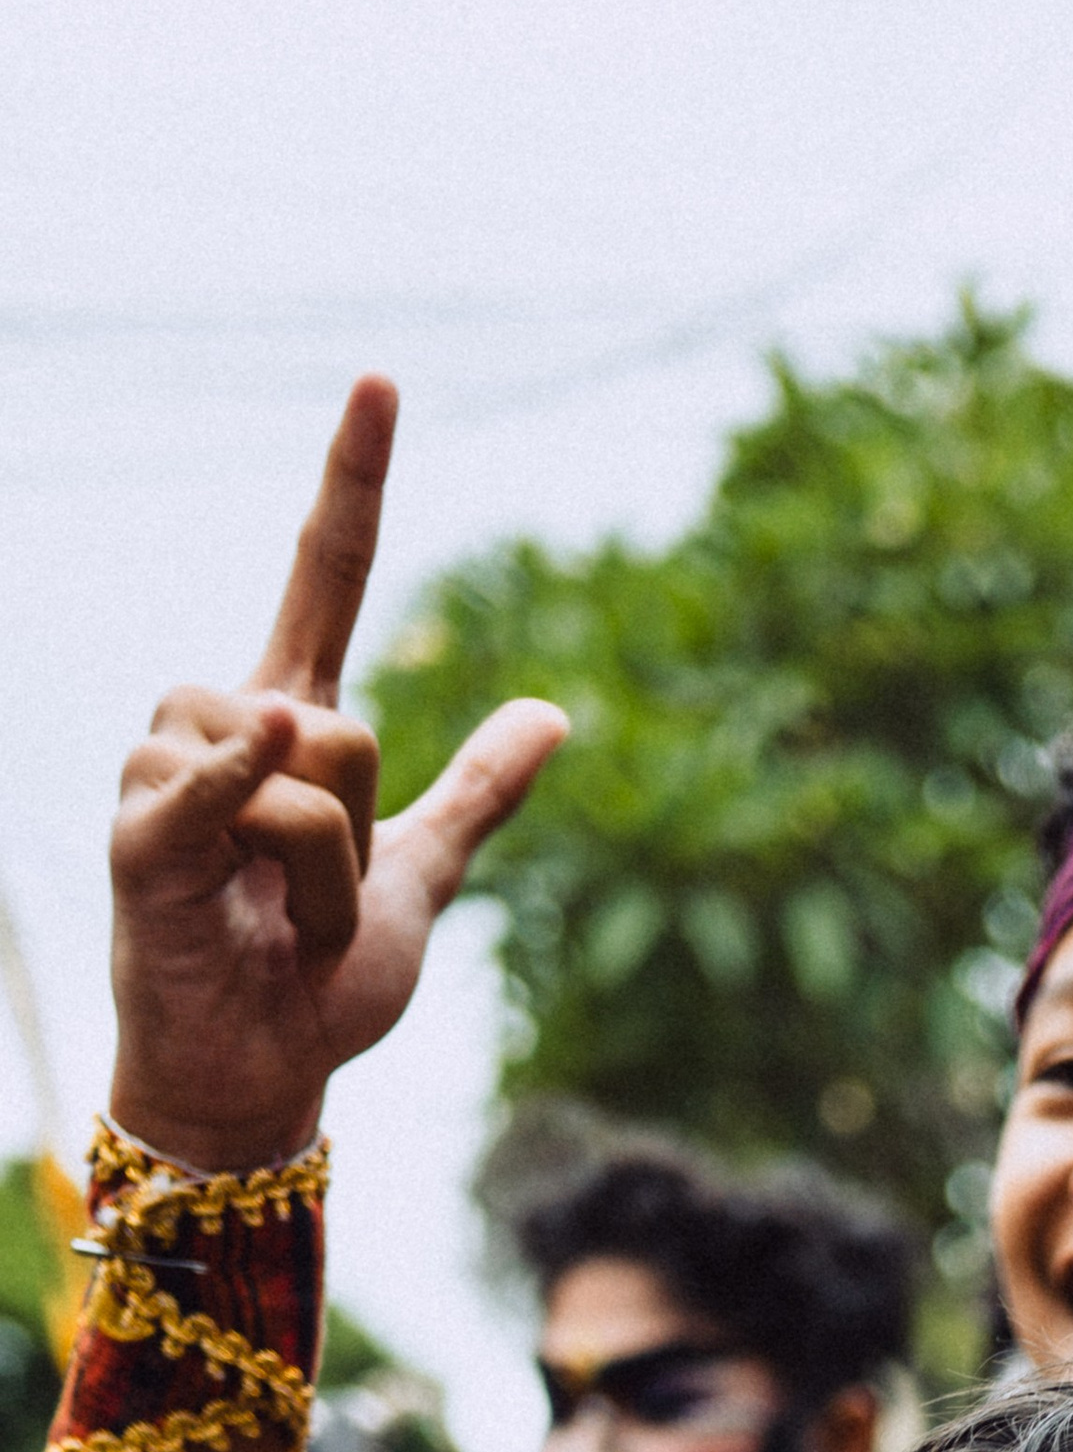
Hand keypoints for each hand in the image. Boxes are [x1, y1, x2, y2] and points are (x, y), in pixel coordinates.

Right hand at [108, 376, 567, 1169]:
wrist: (263, 1069)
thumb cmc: (317, 978)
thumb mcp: (419, 877)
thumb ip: (478, 795)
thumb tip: (555, 713)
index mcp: (292, 719)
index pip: (328, 576)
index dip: (355, 484)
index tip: (382, 382)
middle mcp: (221, 717)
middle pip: (346, 723)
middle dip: (362, 837)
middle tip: (313, 902)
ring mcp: (169, 768)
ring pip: (305, 775)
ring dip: (322, 878)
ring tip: (275, 921)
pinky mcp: (138, 832)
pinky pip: (219, 784)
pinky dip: (243, 794)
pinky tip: (241, 806)